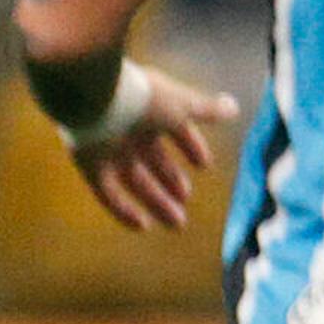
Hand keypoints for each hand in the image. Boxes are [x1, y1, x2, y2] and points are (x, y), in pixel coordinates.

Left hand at [73, 73, 242, 232]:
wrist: (97, 97)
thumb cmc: (142, 98)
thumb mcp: (181, 105)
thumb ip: (206, 109)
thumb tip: (234, 108)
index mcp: (150, 110)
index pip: (174, 130)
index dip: (190, 146)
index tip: (204, 165)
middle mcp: (129, 131)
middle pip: (154, 161)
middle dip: (172, 181)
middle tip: (187, 201)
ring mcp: (108, 149)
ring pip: (135, 181)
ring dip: (156, 202)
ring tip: (178, 223)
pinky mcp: (89, 166)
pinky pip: (108, 194)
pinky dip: (124, 211)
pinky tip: (143, 226)